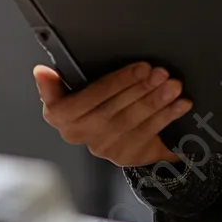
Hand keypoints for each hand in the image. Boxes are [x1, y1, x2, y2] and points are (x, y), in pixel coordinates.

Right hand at [35, 62, 191, 166]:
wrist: (116, 131)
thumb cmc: (95, 101)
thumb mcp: (76, 87)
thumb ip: (58, 83)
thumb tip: (41, 72)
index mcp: (63, 116)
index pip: (86, 99)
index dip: (115, 83)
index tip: (138, 67)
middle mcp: (82, 134)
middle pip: (113, 109)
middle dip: (141, 87)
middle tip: (161, 71)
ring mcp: (106, 147)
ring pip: (133, 121)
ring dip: (156, 101)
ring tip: (172, 84)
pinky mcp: (127, 155)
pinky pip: (150, 134)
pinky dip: (167, 116)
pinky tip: (179, 104)